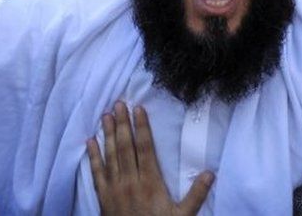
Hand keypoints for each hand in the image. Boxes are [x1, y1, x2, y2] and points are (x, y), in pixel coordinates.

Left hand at [88, 102, 213, 215]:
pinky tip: (90, 142)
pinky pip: (97, 173)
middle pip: (126, 147)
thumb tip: (211, 173)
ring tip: (105, 115)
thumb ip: (196, 194)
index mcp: (151, 183)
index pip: (145, 149)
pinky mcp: (103, 197)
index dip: (141, 127)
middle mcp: (131, 181)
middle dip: (122, 124)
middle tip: (118, 104)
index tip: (138, 109)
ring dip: (108, 134)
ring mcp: (115, 189)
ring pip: (111, 156)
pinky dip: (93, 156)